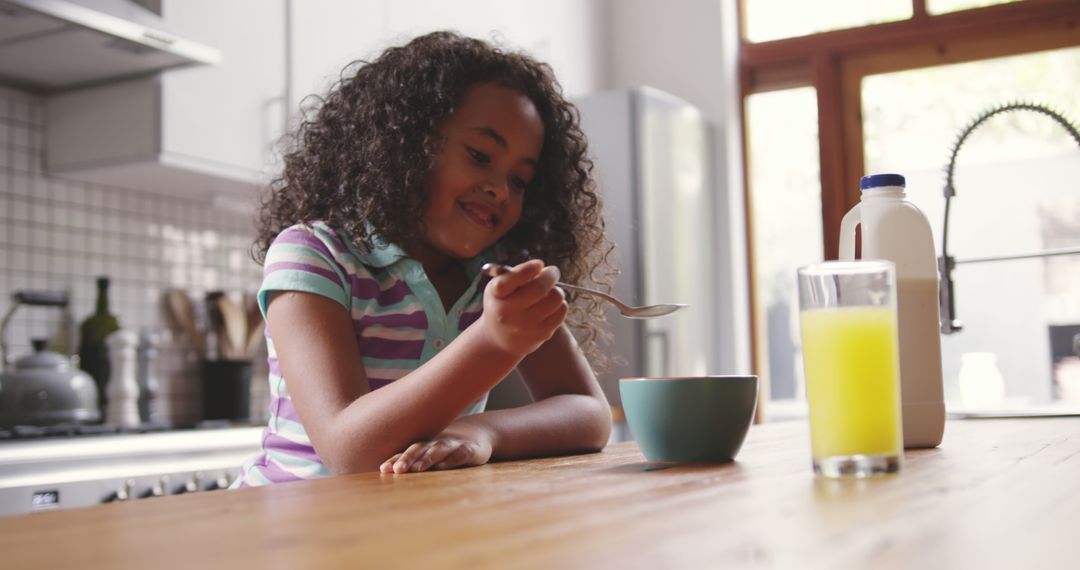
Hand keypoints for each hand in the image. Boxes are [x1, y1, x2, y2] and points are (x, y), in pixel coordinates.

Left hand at [379, 422, 493, 473]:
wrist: (479, 432)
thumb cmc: (447, 448)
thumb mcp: (431, 454)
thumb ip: (413, 462)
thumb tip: (388, 474)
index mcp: (424, 445)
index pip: (406, 452)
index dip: (395, 459)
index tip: (383, 469)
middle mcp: (435, 443)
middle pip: (419, 449)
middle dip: (406, 459)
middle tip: (396, 470)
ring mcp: (452, 445)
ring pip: (438, 450)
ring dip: (426, 459)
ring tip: (416, 469)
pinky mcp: (469, 450)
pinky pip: (460, 454)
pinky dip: (451, 460)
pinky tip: (442, 467)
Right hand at [478, 259, 566, 357]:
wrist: (499, 337)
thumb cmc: (503, 303)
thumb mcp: (499, 287)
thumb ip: (515, 274)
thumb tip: (541, 268)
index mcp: (496, 295)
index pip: (509, 281)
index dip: (527, 270)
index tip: (539, 264)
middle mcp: (508, 312)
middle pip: (540, 288)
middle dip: (551, 275)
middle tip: (552, 271)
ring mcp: (526, 325)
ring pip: (555, 297)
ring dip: (556, 290)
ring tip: (549, 291)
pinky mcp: (542, 333)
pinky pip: (562, 310)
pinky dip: (560, 303)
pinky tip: (550, 305)